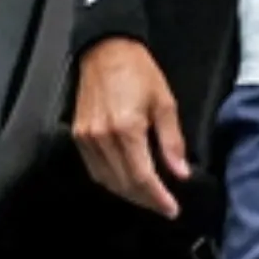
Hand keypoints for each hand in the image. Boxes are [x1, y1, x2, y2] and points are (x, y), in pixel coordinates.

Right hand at [72, 38, 189, 218]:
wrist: (107, 49)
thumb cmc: (138, 70)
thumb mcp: (165, 101)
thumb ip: (172, 141)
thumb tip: (180, 171)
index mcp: (126, 129)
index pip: (142, 177)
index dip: (158, 198)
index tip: (172, 209)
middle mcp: (102, 138)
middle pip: (124, 184)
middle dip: (145, 200)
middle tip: (163, 205)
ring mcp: (87, 139)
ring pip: (107, 181)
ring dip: (128, 194)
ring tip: (148, 197)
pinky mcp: (78, 136)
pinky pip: (94, 170)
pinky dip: (111, 180)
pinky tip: (126, 180)